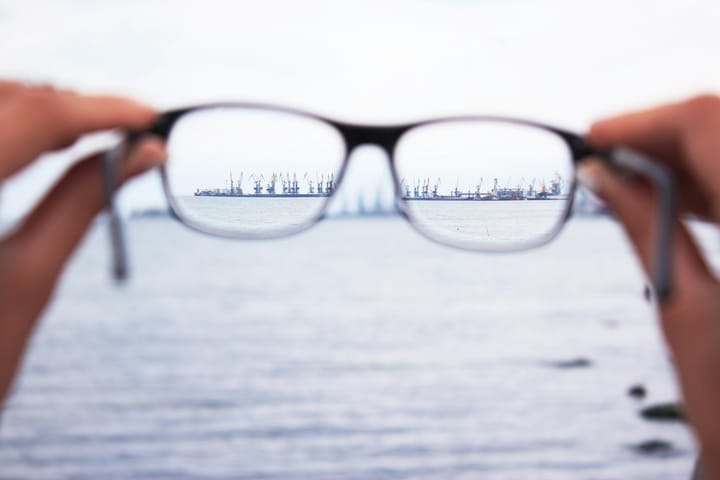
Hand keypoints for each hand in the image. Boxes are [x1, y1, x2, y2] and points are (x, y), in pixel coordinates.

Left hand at [0, 81, 165, 403]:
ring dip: (38, 110)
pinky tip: (38, 142)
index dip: (101, 108)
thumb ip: (86, 200)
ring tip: (87, 136)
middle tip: (127, 131)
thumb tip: (144, 154)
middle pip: (6, 99)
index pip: (35, 116)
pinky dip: (11, 126)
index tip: (150, 117)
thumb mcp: (34, 275)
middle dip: (71, 105)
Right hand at [584, 94, 719, 478]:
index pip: (707, 124)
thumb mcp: (681, 306)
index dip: (644, 121)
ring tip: (633, 182)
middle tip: (607, 162)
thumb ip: (644, 226)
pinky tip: (683, 198)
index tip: (596, 139)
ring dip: (687, 157)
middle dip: (662, 137)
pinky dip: (714, 180)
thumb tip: (603, 177)